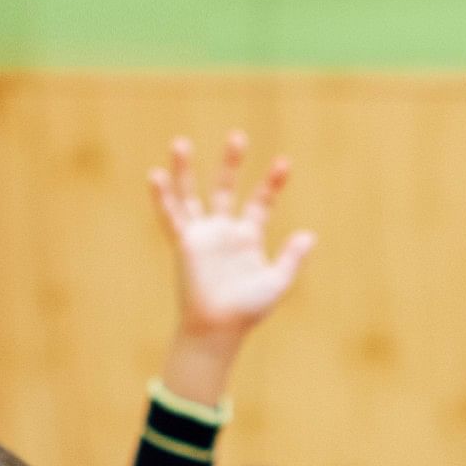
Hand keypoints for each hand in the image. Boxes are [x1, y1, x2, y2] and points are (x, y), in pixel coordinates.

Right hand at [148, 132, 314, 406]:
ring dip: (185, 170)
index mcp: (248, 236)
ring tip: (180, 142)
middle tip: (237, 136)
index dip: (271, 182)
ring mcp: (202, 234)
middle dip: (230, 163)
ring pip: (191, 194)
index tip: (283, 162)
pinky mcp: (184, 243)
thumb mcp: (278, 282)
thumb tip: (309, 235)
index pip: (260, 201)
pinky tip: (156, 176)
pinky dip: (163, 197)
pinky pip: (171, 216)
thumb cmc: (248, 310)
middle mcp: (223, 230)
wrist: (220, 328)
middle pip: (225, 187)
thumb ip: (293, 258)